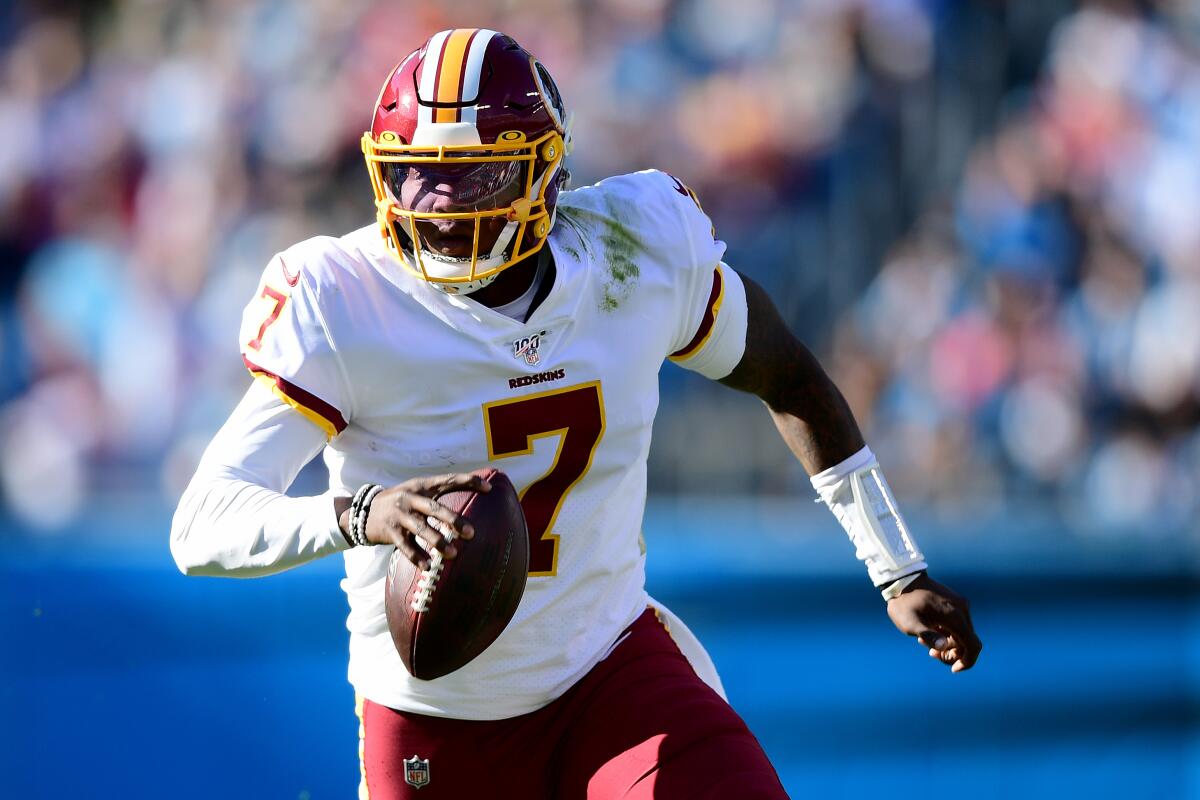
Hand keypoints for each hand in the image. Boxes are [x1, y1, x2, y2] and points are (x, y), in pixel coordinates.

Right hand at [337, 473, 490, 569]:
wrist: (364, 511)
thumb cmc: (400, 502)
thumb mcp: (416, 491)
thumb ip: (438, 493)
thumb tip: (471, 495)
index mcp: (421, 486)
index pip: (448, 480)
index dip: (468, 481)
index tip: (489, 487)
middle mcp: (410, 498)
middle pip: (435, 508)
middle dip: (453, 520)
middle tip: (471, 533)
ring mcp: (399, 515)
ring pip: (421, 529)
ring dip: (438, 542)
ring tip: (453, 554)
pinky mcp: (390, 532)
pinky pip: (406, 547)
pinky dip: (417, 557)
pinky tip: (428, 566)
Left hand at [886, 573, 981, 672]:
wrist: (901, 579)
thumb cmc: (903, 603)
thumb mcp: (909, 622)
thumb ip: (927, 635)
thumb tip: (943, 647)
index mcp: (954, 616)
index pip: (974, 645)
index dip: (968, 662)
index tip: (954, 669)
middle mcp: (962, 610)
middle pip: (968, 642)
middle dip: (952, 653)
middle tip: (931, 654)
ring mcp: (959, 604)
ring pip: (962, 633)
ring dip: (947, 643)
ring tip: (924, 641)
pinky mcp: (954, 602)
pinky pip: (957, 624)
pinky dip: (947, 632)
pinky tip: (930, 630)